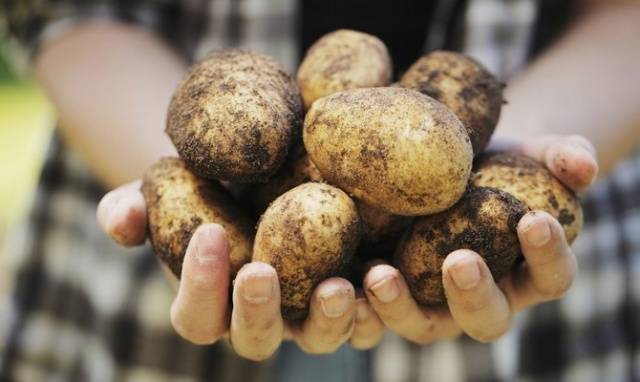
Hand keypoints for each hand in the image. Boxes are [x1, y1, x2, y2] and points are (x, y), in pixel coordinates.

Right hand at [97, 184, 383, 359]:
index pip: (196, 314)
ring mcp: (306, 313)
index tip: (207, 233)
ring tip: (337, 287)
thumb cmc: (207, 185)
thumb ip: (135, 206)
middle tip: (260, 272)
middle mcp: (260, 318)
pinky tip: (380, 276)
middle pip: (255, 339)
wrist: (260, 173)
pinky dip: (376, 309)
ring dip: (327, 321)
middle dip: (256, 312)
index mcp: (213, 303)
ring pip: (316, 340)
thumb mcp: (167, 188)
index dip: (197, 284)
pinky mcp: (349, 297)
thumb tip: (117, 219)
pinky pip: (364, 320)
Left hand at [363, 134, 597, 342]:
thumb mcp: (535, 153)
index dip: (547, 254)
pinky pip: (375, 311)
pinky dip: (360, 303)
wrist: (453, 164)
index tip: (534, 218)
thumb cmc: (502, 163)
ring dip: (400, 307)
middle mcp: (483, 298)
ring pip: (422, 324)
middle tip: (460, 260)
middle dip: (474, 294)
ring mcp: (433, 301)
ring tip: (379, 275)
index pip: (551, 276)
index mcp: (526, 272)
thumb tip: (580, 164)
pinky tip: (341, 278)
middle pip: (486, 319)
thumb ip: (566, 156)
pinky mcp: (391, 290)